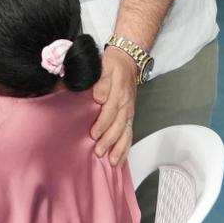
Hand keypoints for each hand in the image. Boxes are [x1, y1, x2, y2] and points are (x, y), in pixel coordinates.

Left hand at [91, 48, 137, 164]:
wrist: (127, 61)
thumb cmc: (111, 64)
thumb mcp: (105, 65)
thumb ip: (102, 80)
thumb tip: (99, 96)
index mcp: (119, 92)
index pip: (111, 110)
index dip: (103, 123)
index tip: (93, 134)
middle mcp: (126, 104)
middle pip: (119, 125)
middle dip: (110, 140)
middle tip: (99, 152)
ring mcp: (129, 111)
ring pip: (126, 132)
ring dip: (120, 148)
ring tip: (112, 161)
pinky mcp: (130, 116)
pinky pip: (130, 134)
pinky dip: (126, 147)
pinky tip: (121, 159)